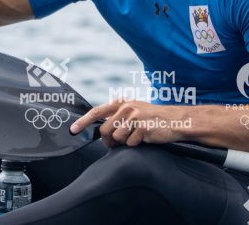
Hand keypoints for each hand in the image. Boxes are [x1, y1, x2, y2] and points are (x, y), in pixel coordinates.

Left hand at [70, 99, 187, 147]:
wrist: (176, 120)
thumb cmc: (152, 118)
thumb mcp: (133, 111)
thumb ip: (117, 116)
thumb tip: (99, 129)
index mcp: (121, 102)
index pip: (97, 112)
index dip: (83, 122)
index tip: (73, 130)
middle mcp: (126, 107)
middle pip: (104, 130)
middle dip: (109, 141)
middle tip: (120, 142)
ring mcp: (134, 117)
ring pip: (117, 139)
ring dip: (125, 143)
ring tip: (137, 136)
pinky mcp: (142, 127)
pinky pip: (130, 144)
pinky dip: (136, 145)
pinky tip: (145, 137)